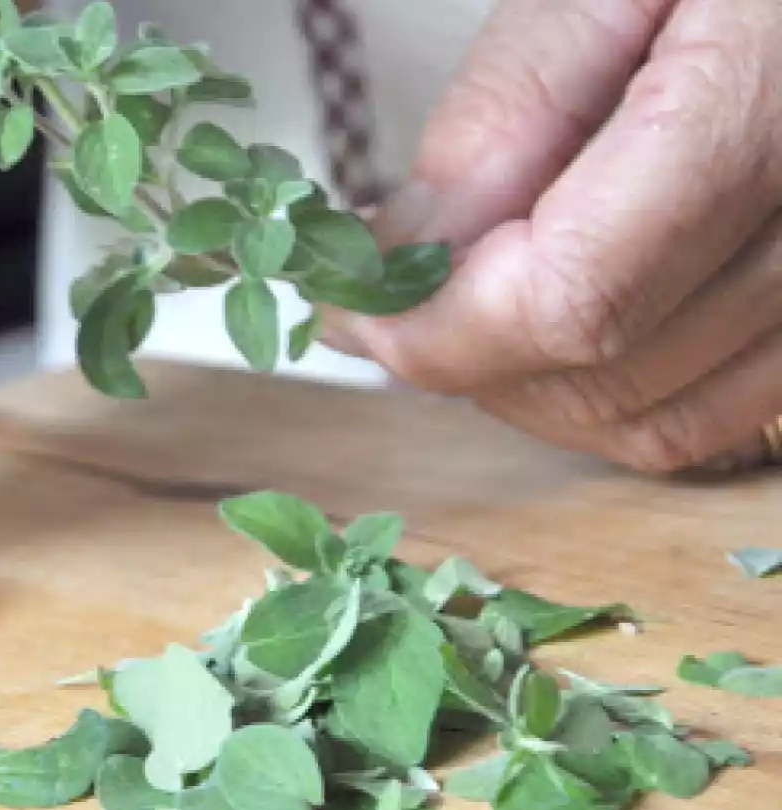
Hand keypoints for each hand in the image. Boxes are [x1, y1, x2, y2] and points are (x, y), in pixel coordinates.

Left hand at [321, 0, 781, 474]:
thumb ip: (506, 116)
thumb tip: (399, 257)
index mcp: (766, 109)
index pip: (573, 299)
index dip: (439, 331)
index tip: (350, 309)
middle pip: (600, 374)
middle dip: (464, 355)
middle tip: (391, 294)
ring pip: (645, 420)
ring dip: (523, 388)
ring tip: (466, 304)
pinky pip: (707, 421)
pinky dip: (603, 402)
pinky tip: (548, 337)